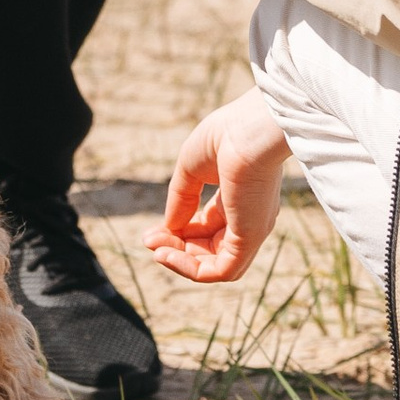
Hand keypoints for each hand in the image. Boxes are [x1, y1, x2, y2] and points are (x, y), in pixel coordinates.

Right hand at [147, 89, 289, 286]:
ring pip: (215, 264)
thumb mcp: (192, 168)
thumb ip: (180, 198)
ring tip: (156, 251)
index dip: (177, 232)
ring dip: (181, 262)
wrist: (249, 129)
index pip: (207, 226)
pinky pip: (221, 270)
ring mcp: (250, 229)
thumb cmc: (224, 136)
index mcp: (238, 195)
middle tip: (149, 242)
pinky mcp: (249, 239)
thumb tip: (169, 228)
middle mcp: (248, 216)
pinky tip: (166, 255)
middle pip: (209, 247)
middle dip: (176, 247)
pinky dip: (191, 269)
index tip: (151, 233)